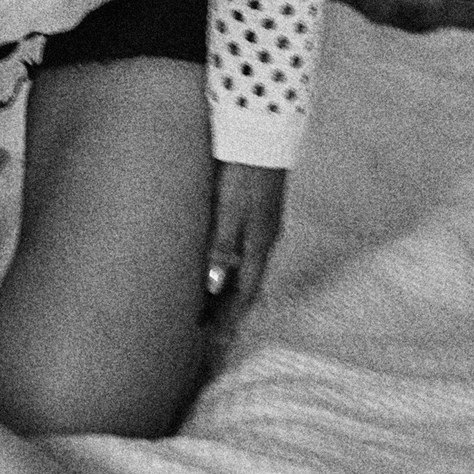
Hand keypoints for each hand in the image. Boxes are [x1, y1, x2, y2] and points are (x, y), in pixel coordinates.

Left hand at [200, 161, 286, 335]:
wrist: (263, 129)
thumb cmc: (242, 169)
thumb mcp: (229, 208)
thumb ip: (222, 245)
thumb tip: (213, 286)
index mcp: (259, 243)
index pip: (243, 294)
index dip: (228, 319)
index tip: (212, 344)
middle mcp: (264, 238)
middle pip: (246, 286)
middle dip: (229, 312)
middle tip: (209, 337)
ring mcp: (262, 223)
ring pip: (246, 269)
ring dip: (230, 292)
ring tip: (210, 311)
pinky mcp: (256, 208)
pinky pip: (244, 252)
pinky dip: (232, 270)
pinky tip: (220, 269)